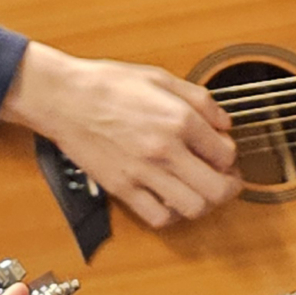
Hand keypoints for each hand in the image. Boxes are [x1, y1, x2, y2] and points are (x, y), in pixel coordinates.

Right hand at [0, 42, 238, 227]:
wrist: (65, 98)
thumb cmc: (107, 85)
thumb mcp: (161, 77)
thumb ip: (199, 99)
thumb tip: (223, 122)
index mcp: (179, 119)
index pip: (226, 152)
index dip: (230, 155)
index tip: (223, 153)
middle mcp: (165, 149)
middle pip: (218, 188)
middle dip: (230, 187)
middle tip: (226, 181)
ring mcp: (143, 172)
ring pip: (194, 207)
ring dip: (204, 203)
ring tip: (200, 191)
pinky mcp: (122, 188)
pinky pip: (158, 217)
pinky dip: (171, 214)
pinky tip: (170, 200)